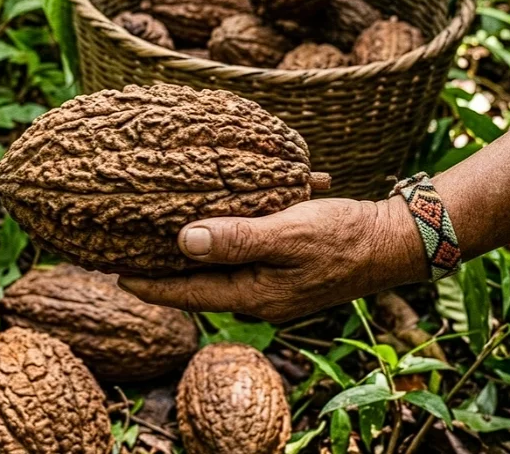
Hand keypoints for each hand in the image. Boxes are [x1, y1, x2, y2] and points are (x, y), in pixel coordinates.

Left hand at [118, 198, 427, 322]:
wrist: (394, 241)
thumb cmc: (343, 237)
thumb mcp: (287, 234)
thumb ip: (236, 239)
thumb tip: (182, 240)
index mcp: (253, 294)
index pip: (188, 294)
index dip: (150, 285)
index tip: (115, 274)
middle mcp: (259, 296)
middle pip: (200, 283)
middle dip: (166, 268)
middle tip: (127, 252)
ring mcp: (275, 284)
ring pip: (223, 267)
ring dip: (197, 250)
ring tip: (163, 233)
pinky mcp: (288, 267)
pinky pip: (248, 253)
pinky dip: (233, 235)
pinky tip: (224, 214)